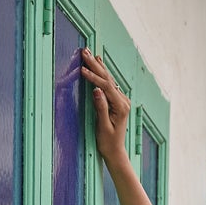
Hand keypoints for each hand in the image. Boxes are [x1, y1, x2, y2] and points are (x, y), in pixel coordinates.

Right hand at [80, 51, 131, 165]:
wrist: (115, 152)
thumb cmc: (108, 142)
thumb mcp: (102, 126)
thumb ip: (101, 107)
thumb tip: (96, 90)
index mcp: (121, 107)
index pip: (106, 86)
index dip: (93, 76)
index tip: (82, 69)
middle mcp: (123, 101)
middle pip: (108, 79)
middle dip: (95, 65)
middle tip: (85, 52)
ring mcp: (122, 100)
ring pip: (109, 79)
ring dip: (98, 67)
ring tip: (90, 54)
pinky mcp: (118, 101)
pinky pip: (109, 84)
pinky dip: (102, 74)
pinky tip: (100, 65)